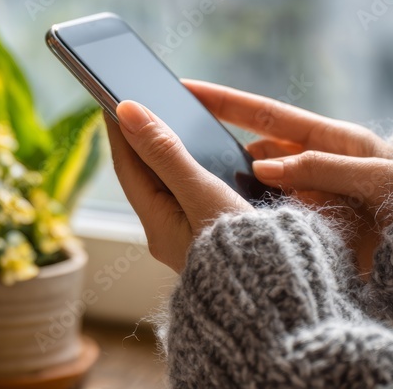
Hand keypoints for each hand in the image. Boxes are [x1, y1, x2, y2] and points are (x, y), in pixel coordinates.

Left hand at [105, 101, 250, 272]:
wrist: (280, 297)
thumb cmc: (244, 249)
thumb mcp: (203, 193)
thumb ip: (166, 152)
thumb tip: (127, 110)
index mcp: (158, 225)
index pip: (128, 166)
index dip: (121, 129)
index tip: (112, 95)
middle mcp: (168, 234)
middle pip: (145, 177)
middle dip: (140, 140)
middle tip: (138, 104)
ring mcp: (189, 240)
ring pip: (169, 188)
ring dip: (166, 156)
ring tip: (166, 126)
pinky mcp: (211, 241)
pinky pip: (191, 198)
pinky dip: (190, 174)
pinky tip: (203, 163)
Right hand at [183, 80, 392, 279]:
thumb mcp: (377, 177)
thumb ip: (321, 169)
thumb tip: (263, 168)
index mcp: (333, 140)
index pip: (266, 116)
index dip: (225, 102)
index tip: (186, 87)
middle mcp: (318, 167)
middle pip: (257, 154)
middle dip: (221, 151)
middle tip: (181, 151)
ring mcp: (315, 198)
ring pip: (263, 190)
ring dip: (240, 192)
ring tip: (208, 196)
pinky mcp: (318, 229)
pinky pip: (279, 219)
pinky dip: (260, 221)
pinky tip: (242, 228)